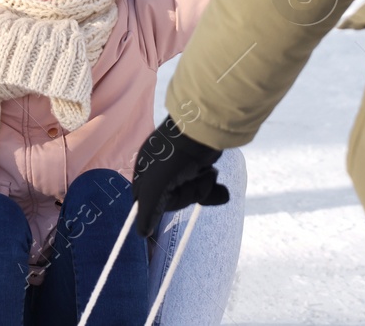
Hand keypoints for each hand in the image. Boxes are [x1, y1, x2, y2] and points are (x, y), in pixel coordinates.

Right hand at [130, 115, 229, 236]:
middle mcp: (162, 170)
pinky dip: (213, 189)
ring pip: (191, 194)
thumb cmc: (174, 156)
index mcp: (146, 172)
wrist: (204, 129)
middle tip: (192, 181)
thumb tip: (142, 234)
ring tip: (208, 175)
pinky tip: (221, 190)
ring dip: (202, 189)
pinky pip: (205, 187)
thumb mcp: (156, 186)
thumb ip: (148, 211)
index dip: (160, 206)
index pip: (147, 202)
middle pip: (173, 200)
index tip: (170, 200)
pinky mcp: (199, 165)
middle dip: (187, 195)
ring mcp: (182, 167)